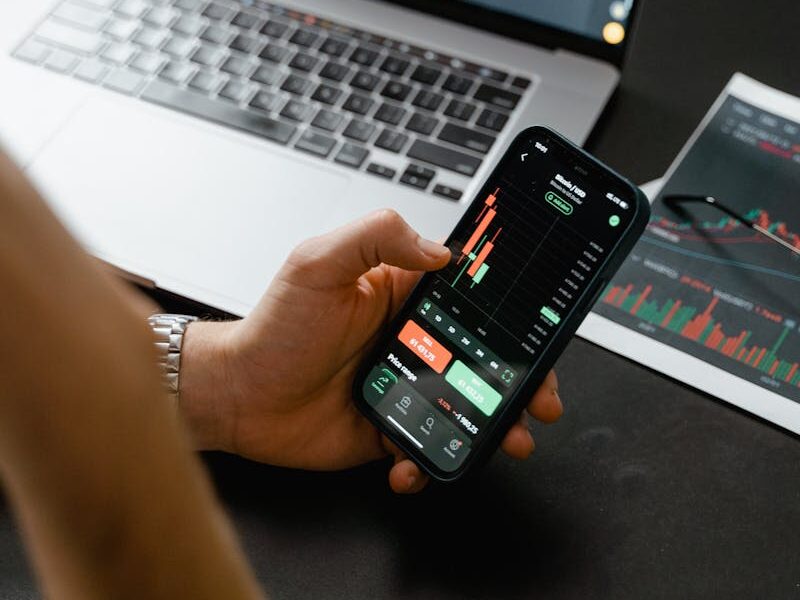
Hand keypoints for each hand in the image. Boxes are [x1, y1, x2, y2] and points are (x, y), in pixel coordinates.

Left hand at [180, 210, 562, 492]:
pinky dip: (429, 462)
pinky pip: (428, 446)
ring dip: (494, 426)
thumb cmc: (274, 328)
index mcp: (404, 296)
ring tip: (507, 440)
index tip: (541, 332)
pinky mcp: (391, 427)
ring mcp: (404, 386)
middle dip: (521, 380)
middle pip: (484, 358)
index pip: (474, 299)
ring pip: (467, 406)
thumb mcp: (318, 264)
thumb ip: (376, 237)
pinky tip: (412, 463)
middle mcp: (412, 341)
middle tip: (539, 399)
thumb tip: (440, 249)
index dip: (514, 316)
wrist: (240, 396)